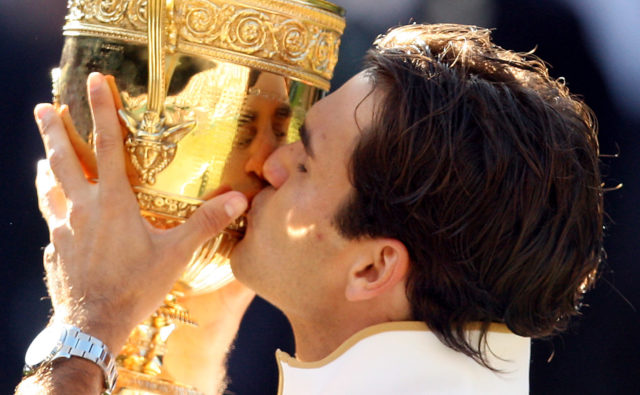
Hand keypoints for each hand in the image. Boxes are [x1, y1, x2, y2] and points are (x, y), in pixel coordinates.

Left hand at [34, 72, 247, 351]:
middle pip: (63, 160)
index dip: (100, 111)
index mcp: (112, 203)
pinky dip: (52, 205)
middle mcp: (81, 209)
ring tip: (43, 156)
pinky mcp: (55, 250)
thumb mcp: (176, 254)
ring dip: (47, 166)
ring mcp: (62, 230)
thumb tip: (239, 200)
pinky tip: (57, 212)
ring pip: (50, 188)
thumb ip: (205, 223)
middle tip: (41, 107)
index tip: (92, 82)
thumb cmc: (135, 288)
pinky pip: (51, 219)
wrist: (92, 325)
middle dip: (52, 130)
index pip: (105, 145)